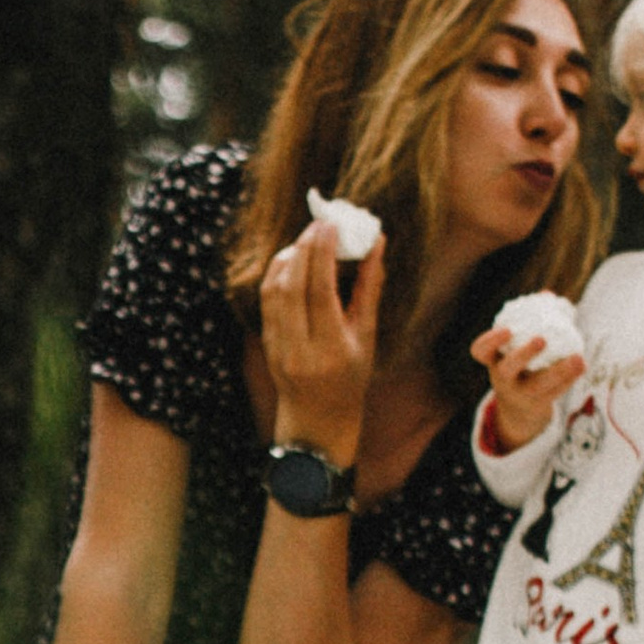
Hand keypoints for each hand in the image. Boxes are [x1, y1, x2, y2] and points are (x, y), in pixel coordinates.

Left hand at [260, 216, 382, 464]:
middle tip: (319, 224)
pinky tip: (292, 260)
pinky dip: (277, 273)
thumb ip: (370, 288)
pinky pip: (266, 299)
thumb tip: (377, 243)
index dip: (323, 253)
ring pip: (274, 290)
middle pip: (293, 286)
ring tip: (307, 239)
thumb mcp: (367, 337)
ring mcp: (278, 347)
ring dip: (289, 257)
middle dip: (304, 248)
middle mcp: (300, 349)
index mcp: (332, 349)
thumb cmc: (351, 378)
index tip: (331, 225)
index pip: (321, 291)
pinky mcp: (266, 343)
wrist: (317, 419)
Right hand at [471, 325, 585, 452]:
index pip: (480, 351)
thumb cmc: (519, 363)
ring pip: (538, 386)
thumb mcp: (516, 346)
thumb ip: (530, 320)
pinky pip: (555, 392)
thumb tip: (548, 295)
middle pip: (507, 370)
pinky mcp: (539, 404)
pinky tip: (581, 365)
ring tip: (578, 358)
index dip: (491, 341)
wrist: (519, 407)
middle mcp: (503, 379)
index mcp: (493, 360)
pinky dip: (569, 378)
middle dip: (523, 354)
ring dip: (559, 371)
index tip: (507, 329)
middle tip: (541, 339)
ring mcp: (520, 395)